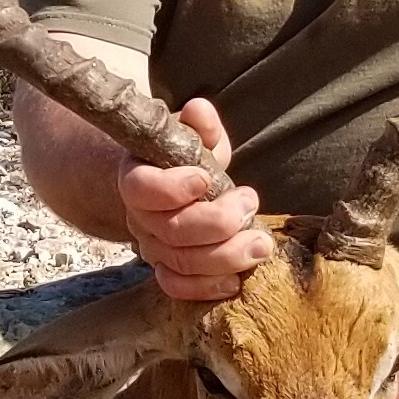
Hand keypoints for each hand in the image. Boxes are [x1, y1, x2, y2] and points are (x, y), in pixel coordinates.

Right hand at [119, 98, 271, 301]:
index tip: (207, 178)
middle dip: (217, 223)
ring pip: (181, 263)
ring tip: (260, 244)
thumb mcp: (194, 135)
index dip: (173, 187)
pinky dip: (207, 288)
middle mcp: (138, 216)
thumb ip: (200, 125)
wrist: (167, 186)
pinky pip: (178, 288)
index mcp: (137, 177)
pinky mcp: (165, 269)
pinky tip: (236, 280)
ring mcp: (151, 246)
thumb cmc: (184, 158)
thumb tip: (201, 110)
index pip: (142, 188)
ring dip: (226, 257)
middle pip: (171, 231)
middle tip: (250, 205)